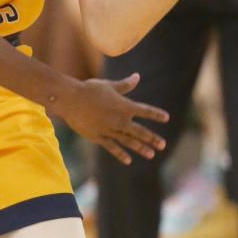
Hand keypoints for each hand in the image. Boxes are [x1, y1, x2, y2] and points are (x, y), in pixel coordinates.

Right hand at [54, 74, 168, 165]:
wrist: (71, 99)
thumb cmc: (90, 89)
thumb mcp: (109, 85)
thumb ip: (125, 85)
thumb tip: (137, 77)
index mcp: (124, 106)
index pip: (145, 111)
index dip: (156, 114)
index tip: (166, 118)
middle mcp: (120, 120)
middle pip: (140, 131)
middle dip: (152, 138)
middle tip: (163, 145)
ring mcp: (110, 130)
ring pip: (129, 141)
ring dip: (141, 148)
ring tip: (151, 154)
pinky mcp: (98, 137)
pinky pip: (112, 147)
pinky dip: (121, 154)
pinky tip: (128, 160)